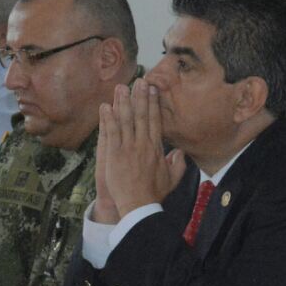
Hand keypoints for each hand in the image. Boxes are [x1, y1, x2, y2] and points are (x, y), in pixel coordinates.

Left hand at [97, 80, 186, 216]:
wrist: (139, 205)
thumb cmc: (154, 194)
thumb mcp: (172, 179)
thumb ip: (178, 164)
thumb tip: (180, 152)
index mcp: (156, 148)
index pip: (154, 120)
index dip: (153, 103)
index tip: (152, 90)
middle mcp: (143, 144)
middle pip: (141, 115)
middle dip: (140, 96)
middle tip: (140, 80)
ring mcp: (128, 148)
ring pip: (125, 120)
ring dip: (123, 102)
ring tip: (121, 87)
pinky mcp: (114, 153)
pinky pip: (111, 132)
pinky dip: (108, 118)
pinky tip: (105, 106)